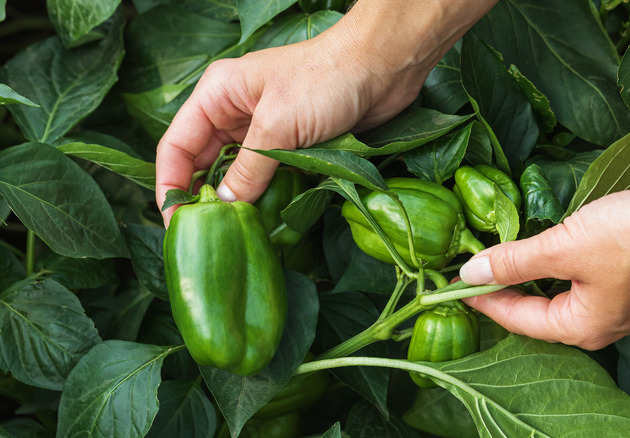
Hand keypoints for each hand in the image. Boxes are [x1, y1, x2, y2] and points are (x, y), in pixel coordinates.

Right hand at [155, 0, 499, 225]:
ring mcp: (265, 130)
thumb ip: (248, 170)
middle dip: (203, 199)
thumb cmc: (327, 80)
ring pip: (237, 174)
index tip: (176, 221)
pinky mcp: (292, 145)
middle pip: (204, 164)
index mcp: (218, 96)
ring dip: (236, 202)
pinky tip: (263, 221)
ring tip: (233, 235)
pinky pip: (268, 177)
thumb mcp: (278, 126)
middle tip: (204, 238)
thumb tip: (224, 208)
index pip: (177, 146)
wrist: (383, 68)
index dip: (170, 185)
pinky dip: (264, 198)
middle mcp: (235, 113)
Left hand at [459, 145, 629, 349]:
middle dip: (504, 292)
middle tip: (472, 274)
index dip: (483, 300)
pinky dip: (555, 266)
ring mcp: (617, 300)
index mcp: (583, 327)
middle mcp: (601, 322)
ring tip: (500, 260)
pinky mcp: (627, 275)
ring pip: (559, 293)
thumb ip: (514, 262)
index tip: (453, 286)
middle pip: (538, 311)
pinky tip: (542, 250)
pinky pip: (579, 278)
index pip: (518, 319)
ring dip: (529, 276)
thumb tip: (472, 272)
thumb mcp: (561, 248)